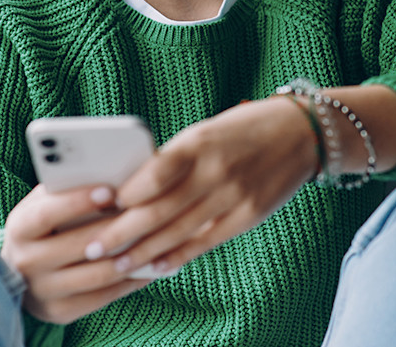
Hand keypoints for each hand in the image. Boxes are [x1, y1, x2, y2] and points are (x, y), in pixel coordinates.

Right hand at [1, 184, 152, 323]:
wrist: (20, 271)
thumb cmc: (46, 224)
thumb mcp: (45, 202)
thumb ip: (68, 188)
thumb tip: (112, 174)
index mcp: (19, 227)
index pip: (48, 213)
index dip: (78, 201)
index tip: (111, 190)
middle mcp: (25, 261)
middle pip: (79, 246)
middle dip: (117, 230)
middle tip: (149, 215)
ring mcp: (42, 291)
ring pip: (96, 275)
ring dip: (130, 258)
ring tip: (157, 241)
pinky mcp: (59, 313)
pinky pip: (102, 297)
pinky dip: (129, 281)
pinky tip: (150, 266)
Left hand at [82, 96, 317, 278]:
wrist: (302, 133)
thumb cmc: (242, 129)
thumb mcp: (206, 131)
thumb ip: (174, 160)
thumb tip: (130, 190)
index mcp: (200, 141)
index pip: (155, 172)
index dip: (125, 193)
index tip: (99, 205)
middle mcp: (216, 170)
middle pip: (160, 209)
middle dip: (122, 232)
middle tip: (93, 246)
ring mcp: (234, 196)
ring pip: (178, 231)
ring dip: (143, 252)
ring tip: (117, 263)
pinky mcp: (248, 216)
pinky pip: (205, 242)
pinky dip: (177, 257)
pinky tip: (156, 267)